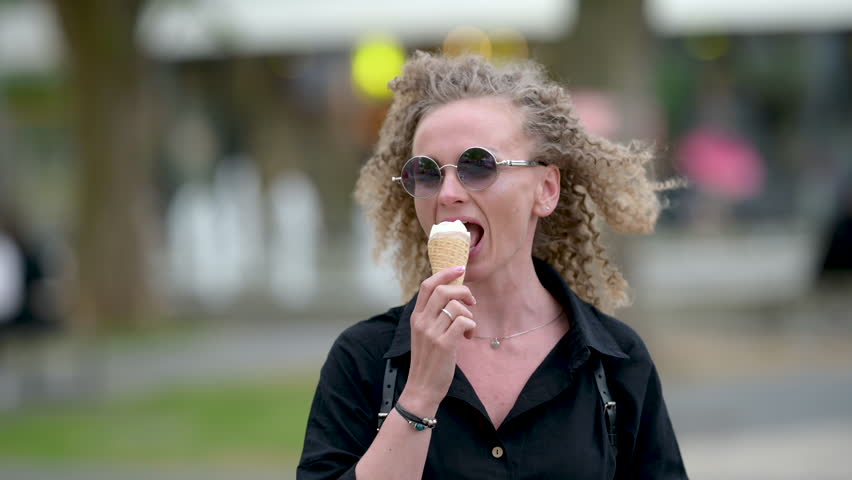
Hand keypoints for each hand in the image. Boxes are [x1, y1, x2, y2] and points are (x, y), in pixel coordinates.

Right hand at [397, 266, 476, 416]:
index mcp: (416, 317)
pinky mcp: (444, 345)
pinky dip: (471, 326)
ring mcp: (432, 333)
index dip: (444, 273)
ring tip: (467, 328)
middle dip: (463, 291)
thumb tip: (453, 297)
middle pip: (443, 290)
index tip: (459, 269)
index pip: (428, 285)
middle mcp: (421, 322)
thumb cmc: (428, 361)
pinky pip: (464, 322)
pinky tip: (468, 337)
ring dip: (468, 313)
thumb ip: (433, 316)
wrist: (422, 388)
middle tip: (471, 301)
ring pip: (456, 306)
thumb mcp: (424, 334)